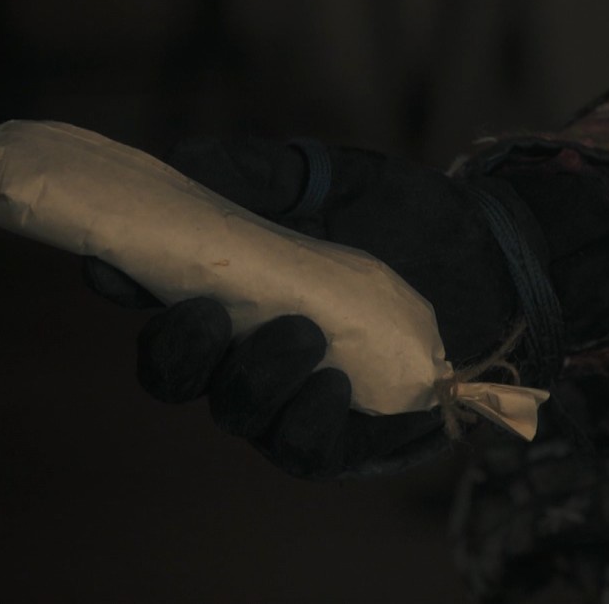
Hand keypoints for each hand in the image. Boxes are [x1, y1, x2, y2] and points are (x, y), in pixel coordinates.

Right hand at [86, 137, 608, 477]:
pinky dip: (307, 419)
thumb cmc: (402, 217)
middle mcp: (240, 348)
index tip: (114, 266)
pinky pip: (299, 448)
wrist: (494, 263)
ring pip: (234, 411)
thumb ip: (260, 173)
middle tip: (209, 314)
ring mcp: (285, 397)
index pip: (148, 295)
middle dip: (178, 351)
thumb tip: (184, 159)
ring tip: (301, 332)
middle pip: (173, 372)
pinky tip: (333, 382)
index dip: (121, 284)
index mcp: (223, 285)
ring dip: (254, 378)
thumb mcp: (333, 180)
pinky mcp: (335, 438)